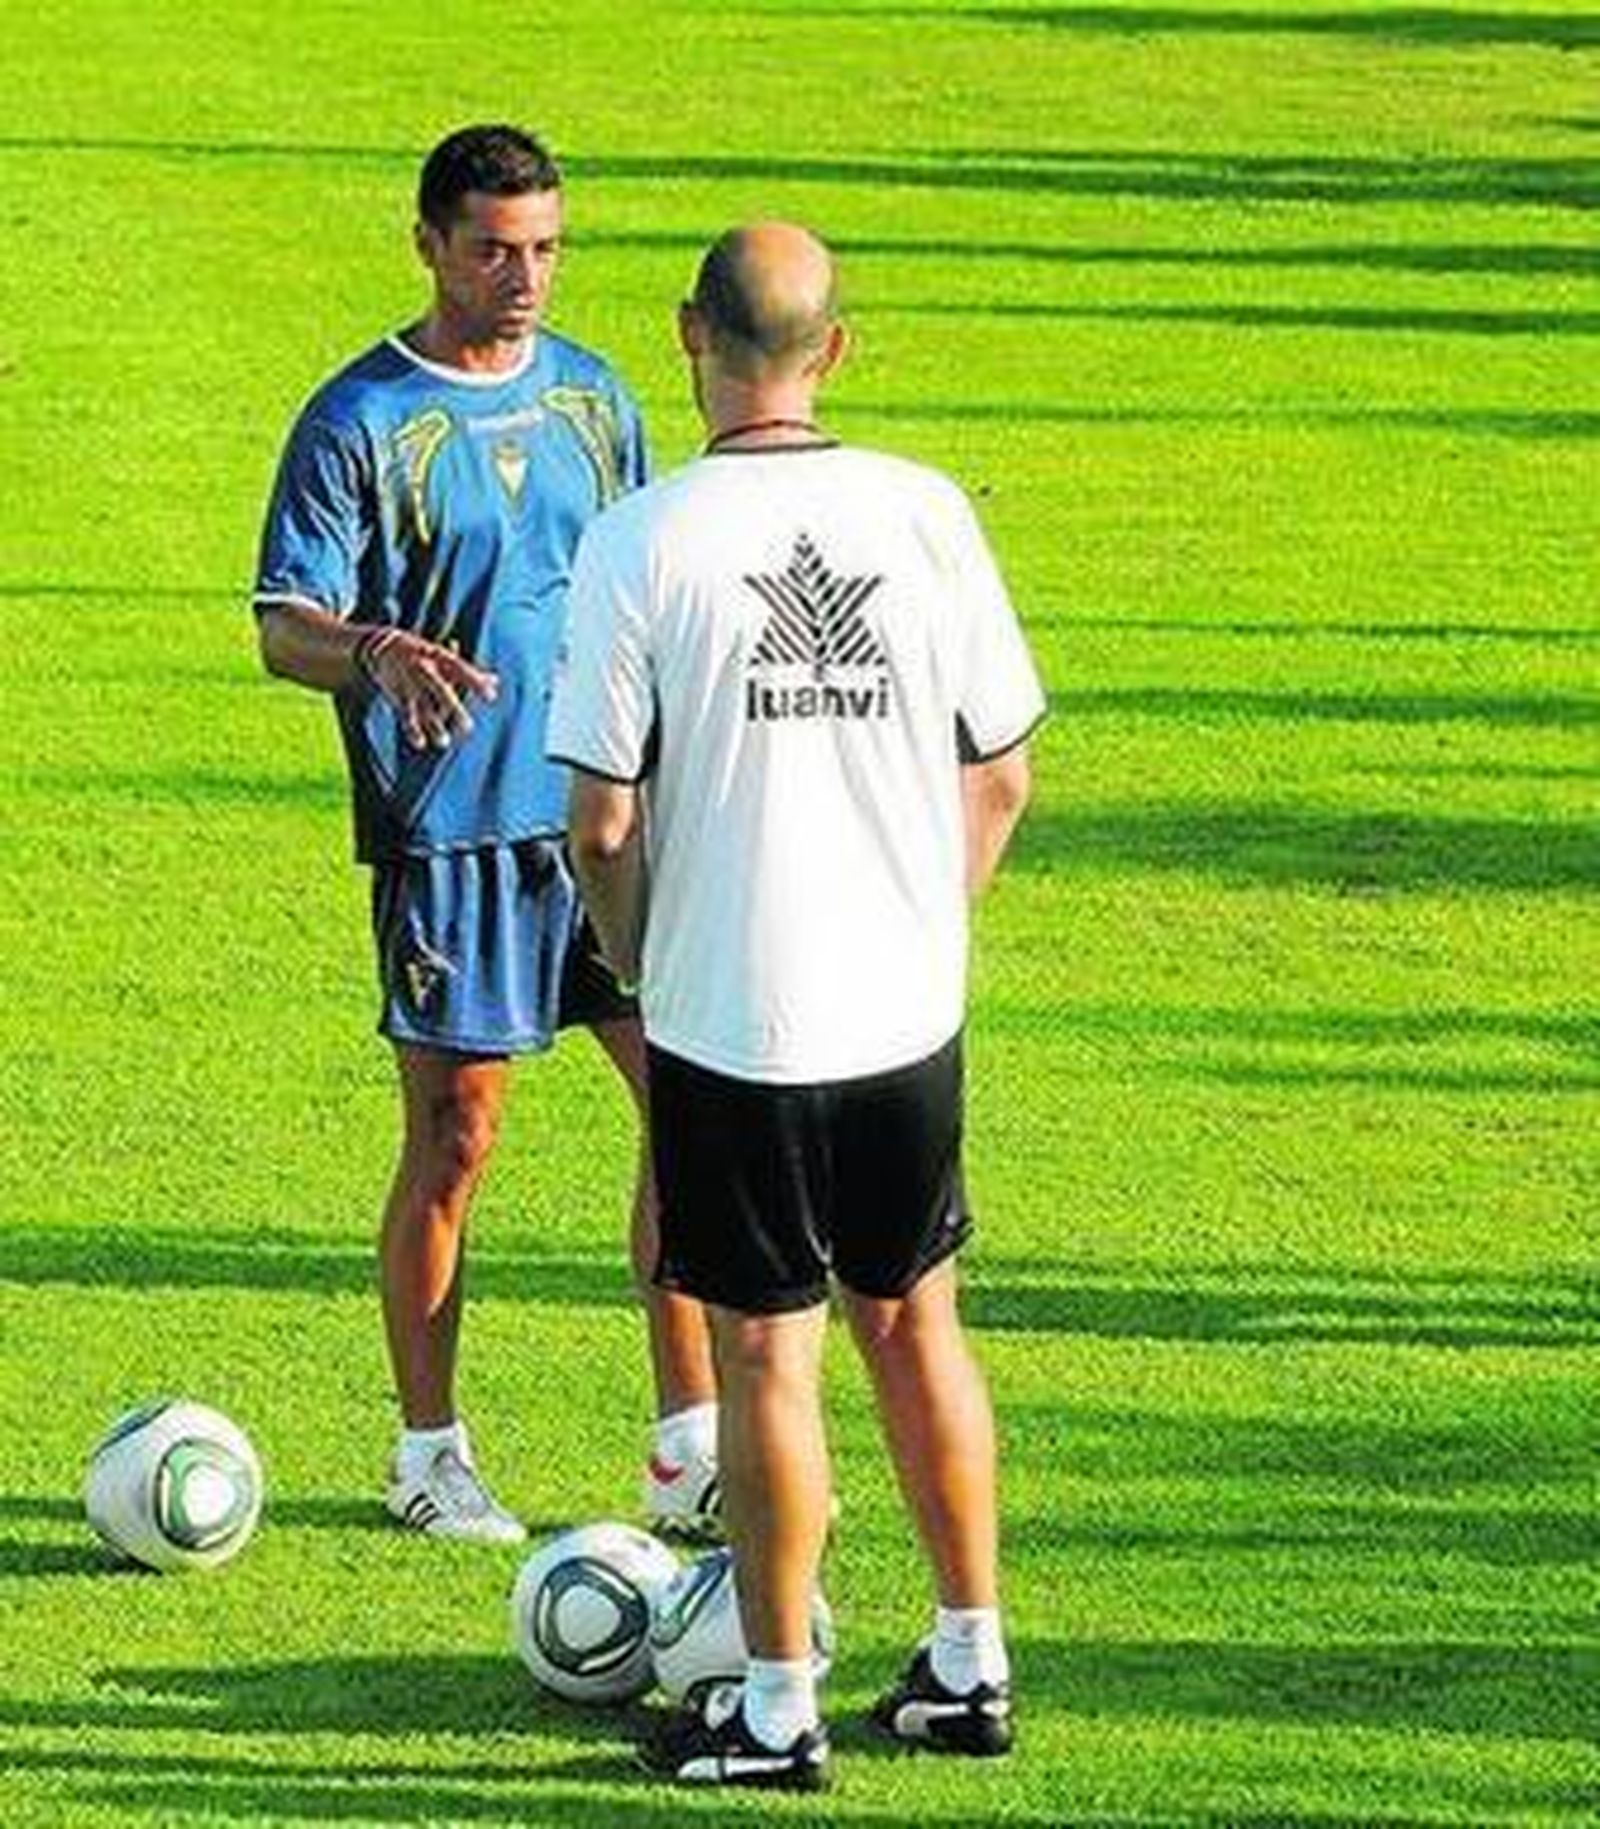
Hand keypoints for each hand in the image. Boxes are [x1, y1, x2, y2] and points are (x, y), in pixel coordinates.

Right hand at [358, 629, 498, 748]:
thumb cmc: (422, 653)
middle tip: (468, 728)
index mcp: (440, 658)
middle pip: (440, 690)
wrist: (380, 645)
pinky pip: (405, 714)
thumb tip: (496, 681)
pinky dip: (412, 729)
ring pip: (422, 707)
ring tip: (445, 743)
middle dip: (452, 708)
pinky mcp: (397, 694)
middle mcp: (425, 669)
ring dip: (433, 725)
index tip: (492, 698)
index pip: (461, 670)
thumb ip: (469, 672)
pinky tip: (421, 743)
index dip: (476, 682)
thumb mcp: (444, 657)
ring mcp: (410, 682)